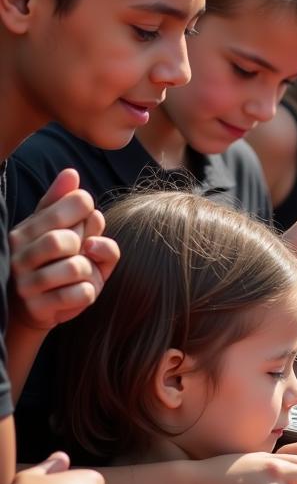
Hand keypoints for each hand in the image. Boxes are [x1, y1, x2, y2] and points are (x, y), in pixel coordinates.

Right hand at [8, 169, 119, 330]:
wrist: (32, 310)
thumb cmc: (54, 264)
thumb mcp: (60, 230)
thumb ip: (65, 203)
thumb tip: (71, 173)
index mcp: (27, 229)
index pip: (73, 204)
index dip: (89, 214)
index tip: (84, 225)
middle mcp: (20, 254)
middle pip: (67, 239)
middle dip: (85, 246)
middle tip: (80, 254)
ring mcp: (26, 283)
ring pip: (76, 267)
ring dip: (90, 272)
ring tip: (80, 276)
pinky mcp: (38, 308)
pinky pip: (81, 293)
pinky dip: (89, 293)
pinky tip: (77, 293)